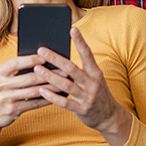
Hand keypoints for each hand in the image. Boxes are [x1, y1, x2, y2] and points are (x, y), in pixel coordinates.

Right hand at [0, 52, 61, 145]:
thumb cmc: (2, 91)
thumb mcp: (3, 78)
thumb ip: (17, 70)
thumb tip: (43, 61)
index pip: (17, 62)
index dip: (32, 59)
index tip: (48, 56)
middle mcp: (1, 84)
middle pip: (29, 78)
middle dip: (49, 74)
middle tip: (64, 71)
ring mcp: (6, 98)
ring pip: (34, 91)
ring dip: (51, 87)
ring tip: (64, 83)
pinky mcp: (12, 110)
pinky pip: (34, 104)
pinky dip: (47, 100)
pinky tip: (57, 96)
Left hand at [35, 27, 132, 145]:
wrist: (109, 116)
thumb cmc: (97, 94)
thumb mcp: (94, 79)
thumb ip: (81, 70)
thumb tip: (60, 58)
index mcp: (96, 73)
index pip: (88, 54)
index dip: (80, 41)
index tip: (72, 29)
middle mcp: (92, 83)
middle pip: (72, 68)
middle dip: (55, 58)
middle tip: (41, 50)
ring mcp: (87, 97)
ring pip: (66, 85)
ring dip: (50, 76)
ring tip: (36, 68)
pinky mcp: (81, 109)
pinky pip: (64, 102)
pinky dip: (52, 97)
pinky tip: (41, 91)